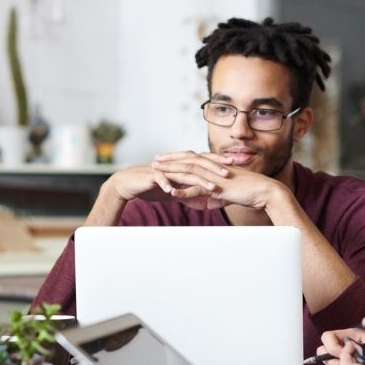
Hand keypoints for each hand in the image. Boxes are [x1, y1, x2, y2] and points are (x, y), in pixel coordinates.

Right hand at [104, 153, 230, 206]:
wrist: (129, 184)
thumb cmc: (151, 187)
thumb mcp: (174, 193)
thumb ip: (189, 196)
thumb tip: (204, 203)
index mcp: (182, 166)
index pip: (204, 161)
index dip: (219, 162)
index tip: (236, 165)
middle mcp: (175, 165)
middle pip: (198, 163)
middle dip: (214, 167)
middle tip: (229, 172)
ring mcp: (164, 170)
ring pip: (183, 172)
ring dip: (198, 180)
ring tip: (211, 188)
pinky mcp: (152, 176)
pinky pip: (161, 180)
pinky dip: (168, 185)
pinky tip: (174, 192)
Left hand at [151, 152, 281, 210]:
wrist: (265, 192)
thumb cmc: (250, 192)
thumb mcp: (229, 195)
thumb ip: (217, 198)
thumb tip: (210, 204)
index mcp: (215, 167)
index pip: (193, 159)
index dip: (178, 158)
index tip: (165, 158)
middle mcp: (213, 168)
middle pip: (187, 161)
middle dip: (169, 160)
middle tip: (154, 160)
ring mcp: (215, 176)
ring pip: (189, 172)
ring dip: (171, 172)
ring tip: (157, 172)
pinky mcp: (219, 187)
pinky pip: (199, 189)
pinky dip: (185, 192)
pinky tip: (173, 194)